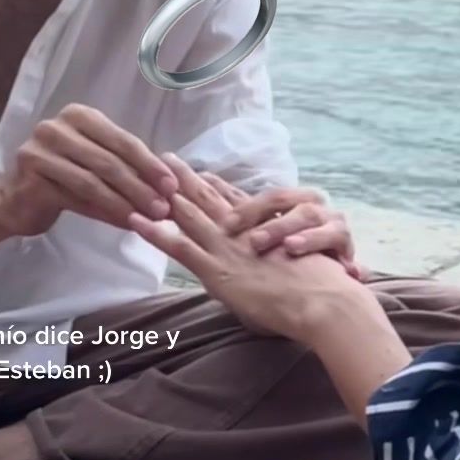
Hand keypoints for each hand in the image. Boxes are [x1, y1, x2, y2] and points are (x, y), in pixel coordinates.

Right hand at [0, 104, 178, 236]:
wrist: (15, 200)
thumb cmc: (63, 177)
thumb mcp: (96, 163)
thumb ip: (126, 166)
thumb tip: (169, 186)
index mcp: (78, 115)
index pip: (122, 140)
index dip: (150, 164)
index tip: (173, 186)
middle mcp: (56, 128)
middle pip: (109, 161)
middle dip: (141, 187)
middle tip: (165, 209)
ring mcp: (39, 153)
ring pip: (94, 182)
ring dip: (126, 203)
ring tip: (149, 219)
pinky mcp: (32, 182)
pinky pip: (77, 200)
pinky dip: (105, 213)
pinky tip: (125, 224)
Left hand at [128, 153, 359, 341]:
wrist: (324, 300)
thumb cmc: (323, 289)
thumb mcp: (306, 262)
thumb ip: (290, 253)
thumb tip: (286, 257)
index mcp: (264, 228)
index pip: (237, 199)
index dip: (217, 185)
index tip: (201, 171)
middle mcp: (243, 232)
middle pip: (209, 197)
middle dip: (186, 178)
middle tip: (166, 158)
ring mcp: (226, 248)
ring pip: (190, 214)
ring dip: (167, 194)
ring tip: (144, 177)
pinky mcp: (215, 269)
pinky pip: (178, 247)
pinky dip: (156, 233)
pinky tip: (136, 221)